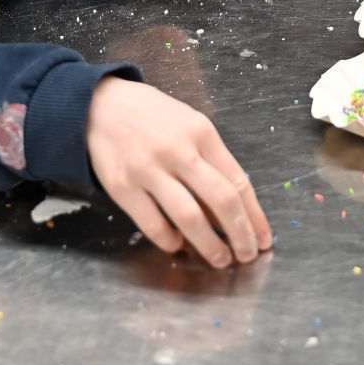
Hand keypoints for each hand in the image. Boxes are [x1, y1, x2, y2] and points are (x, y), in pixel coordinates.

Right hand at [86, 77, 273, 267]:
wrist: (100, 105)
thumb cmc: (153, 118)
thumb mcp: (190, 125)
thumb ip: (210, 161)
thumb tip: (232, 209)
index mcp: (202, 133)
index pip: (239, 181)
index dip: (255, 216)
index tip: (263, 239)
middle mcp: (178, 150)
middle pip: (221, 200)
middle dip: (240, 234)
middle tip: (246, 255)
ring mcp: (149, 169)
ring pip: (189, 217)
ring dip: (210, 245)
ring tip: (220, 259)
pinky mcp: (122, 186)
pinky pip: (153, 223)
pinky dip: (169, 240)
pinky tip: (177, 244)